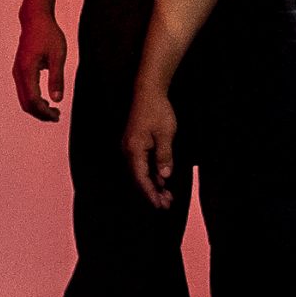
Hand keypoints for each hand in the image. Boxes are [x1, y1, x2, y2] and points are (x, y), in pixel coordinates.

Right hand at [11, 11, 67, 120]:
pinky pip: (24, 91)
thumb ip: (57, 78)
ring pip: (24, 99)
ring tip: (53, 111)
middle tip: (57, 117)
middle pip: (26, 103)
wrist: (35, 19)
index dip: (44, 112)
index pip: (33, 100)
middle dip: (40, 114)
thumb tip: (57, 99)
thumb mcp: (58, 56)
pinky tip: (46, 101)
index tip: (57, 115)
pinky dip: (34, 100)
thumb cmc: (48, 34)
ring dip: (37, 108)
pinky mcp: (20, 70)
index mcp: (27, 71)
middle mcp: (18, 73)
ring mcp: (17, 72)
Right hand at [124, 87, 180, 208]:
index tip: (159, 205)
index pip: (141, 178)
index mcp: (134, 150)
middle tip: (166, 204)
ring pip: (140, 172)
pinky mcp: (135, 144)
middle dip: (152, 193)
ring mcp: (131, 147)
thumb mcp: (165, 134)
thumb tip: (164, 176)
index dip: (150, 193)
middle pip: (139, 178)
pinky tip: (162, 180)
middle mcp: (128, 151)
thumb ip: (164, 156)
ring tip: (167, 196)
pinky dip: (152, 173)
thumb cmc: (157, 110)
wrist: (148, 91)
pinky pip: (142, 164)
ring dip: (153, 184)